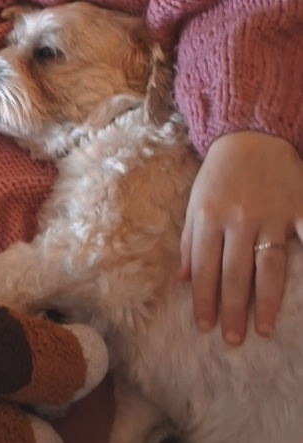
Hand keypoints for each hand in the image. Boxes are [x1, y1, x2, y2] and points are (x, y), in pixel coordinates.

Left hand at [179, 131, 302, 344]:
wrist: (249, 135)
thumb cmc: (218, 174)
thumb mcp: (194, 203)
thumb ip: (190, 242)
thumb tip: (184, 280)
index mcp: (208, 217)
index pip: (205, 268)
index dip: (204, 299)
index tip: (205, 326)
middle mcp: (238, 219)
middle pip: (236, 274)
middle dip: (233, 310)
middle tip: (232, 340)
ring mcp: (272, 214)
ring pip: (270, 267)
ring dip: (267, 302)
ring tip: (265, 329)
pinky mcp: (300, 206)